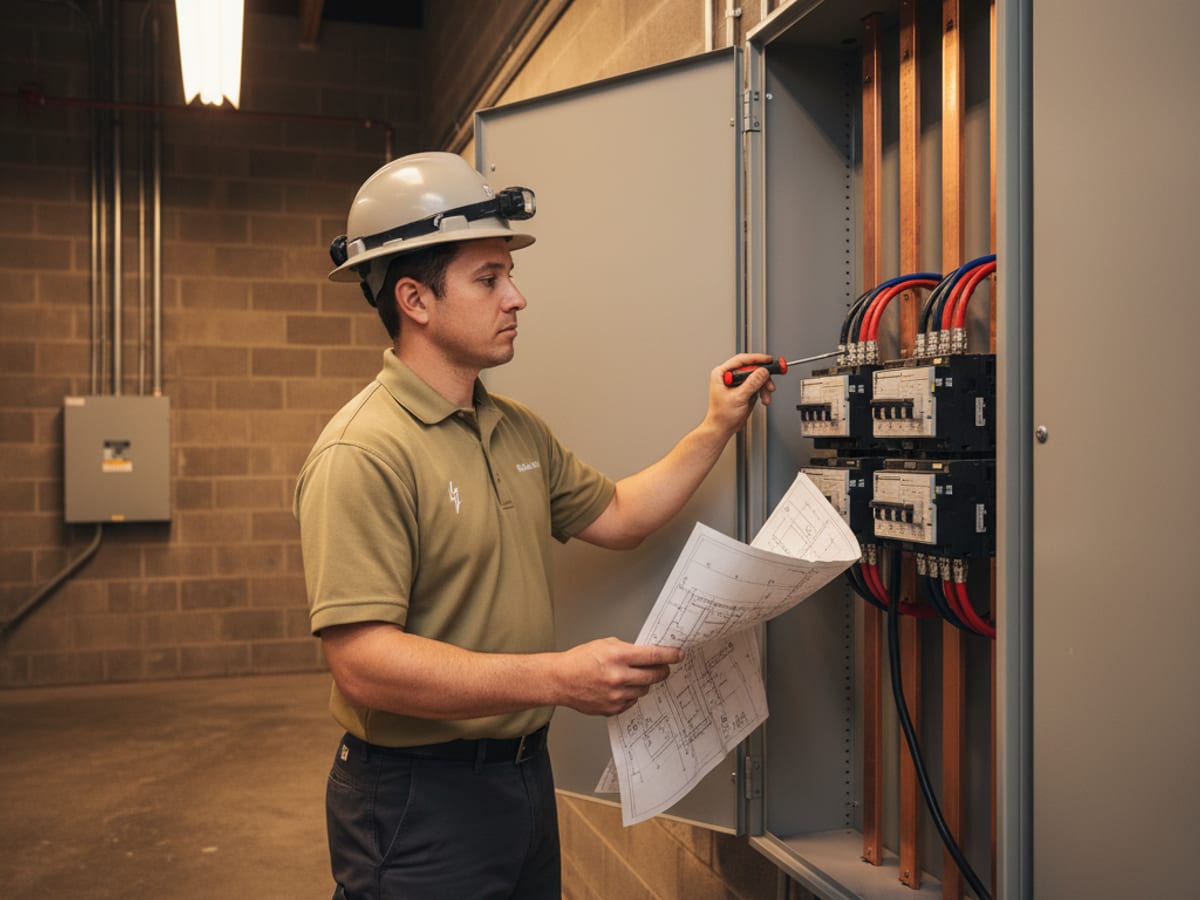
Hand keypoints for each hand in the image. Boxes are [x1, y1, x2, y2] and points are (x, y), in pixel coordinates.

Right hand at [554, 637, 682, 715]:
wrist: (560, 680)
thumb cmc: (579, 660)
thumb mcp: (605, 644)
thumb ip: (628, 649)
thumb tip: (647, 655)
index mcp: (618, 656)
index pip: (653, 656)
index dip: (670, 655)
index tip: (679, 655)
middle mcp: (619, 677)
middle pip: (654, 675)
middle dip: (662, 671)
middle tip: (663, 668)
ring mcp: (616, 695)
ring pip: (644, 690)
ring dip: (643, 683)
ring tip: (631, 677)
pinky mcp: (613, 708)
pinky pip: (632, 702)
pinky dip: (630, 694)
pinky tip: (620, 688)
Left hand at [706, 352, 776, 434]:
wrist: (723, 428)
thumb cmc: (722, 416)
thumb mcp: (738, 397)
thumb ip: (752, 383)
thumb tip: (762, 371)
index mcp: (722, 373)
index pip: (741, 360)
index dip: (757, 359)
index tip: (769, 360)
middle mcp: (729, 376)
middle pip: (751, 368)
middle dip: (763, 377)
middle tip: (770, 384)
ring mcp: (737, 383)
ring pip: (757, 377)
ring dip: (764, 386)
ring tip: (766, 396)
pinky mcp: (744, 390)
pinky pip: (758, 386)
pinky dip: (763, 392)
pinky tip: (764, 398)